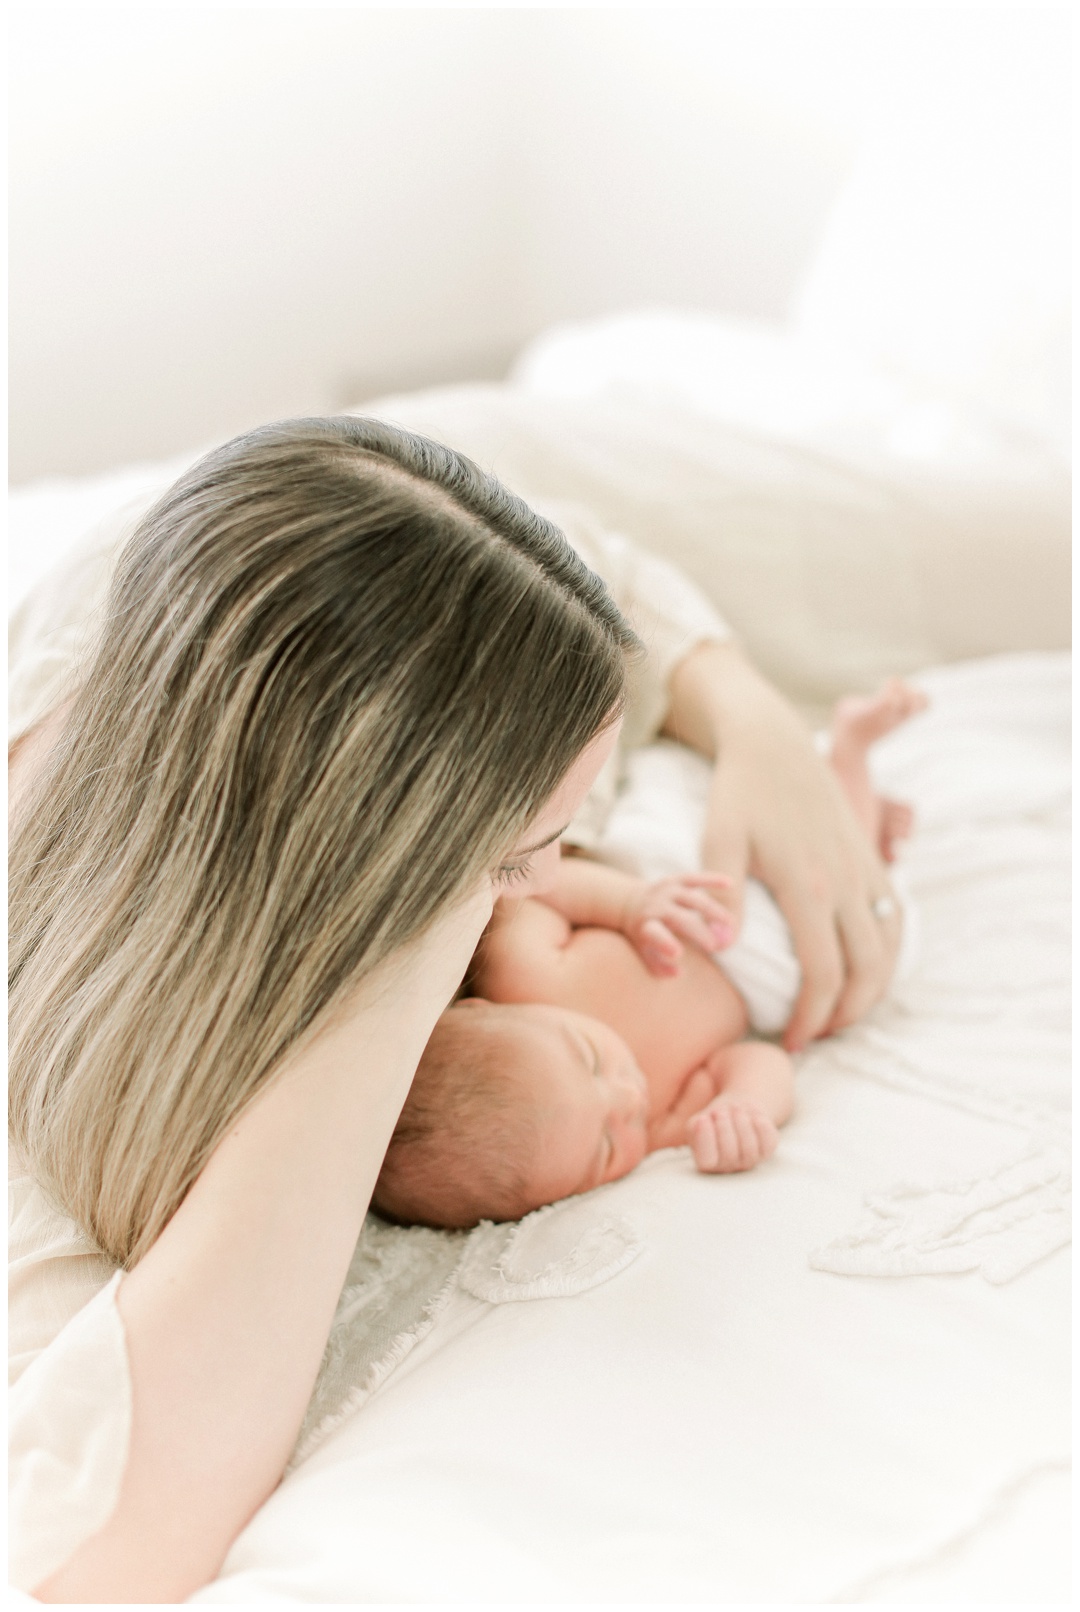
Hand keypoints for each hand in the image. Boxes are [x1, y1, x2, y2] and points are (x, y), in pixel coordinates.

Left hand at [621, 872, 734, 977]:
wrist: (629, 902)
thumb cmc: (643, 935)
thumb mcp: (644, 953)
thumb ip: (660, 967)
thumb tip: (678, 972)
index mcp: (645, 926)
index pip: (655, 935)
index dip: (666, 944)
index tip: (679, 954)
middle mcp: (654, 906)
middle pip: (681, 919)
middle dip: (699, 932)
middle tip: (715, 947)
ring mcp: (665, 891)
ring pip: (694, 899)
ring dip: (714, 912)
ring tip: (730, 926)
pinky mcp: (675, 880)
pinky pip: (695, 878)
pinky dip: (711, 880)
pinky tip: (729, 884)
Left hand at [665, 644, 899, 1050]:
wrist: (774, 743)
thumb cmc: (739, 793)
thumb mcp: (718, 838)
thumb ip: (723, 897)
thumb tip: (726, 952)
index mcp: (808, 884)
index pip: (822, 973)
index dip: (811, 1017)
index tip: (790, 1041)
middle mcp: (845, 882)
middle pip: (864, 971)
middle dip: (844, 1015)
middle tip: (814, 1037)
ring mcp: (865, 870)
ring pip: (887, 950)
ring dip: (871, 991)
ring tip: (838, 1015)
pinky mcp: (871, 858)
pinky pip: (894, 918)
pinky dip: (888, 954)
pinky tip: (865, 972)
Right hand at [687, 1095, 777, 1172]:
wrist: (735, 1112)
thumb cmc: (713, 1119)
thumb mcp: (697, 1122)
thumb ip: (695, 1128)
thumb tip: (702, 1122)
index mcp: (706, 1164)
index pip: (707, 1160)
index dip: (705, 1138)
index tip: (703, 1118)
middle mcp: (728, 1167)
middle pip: (729, 1152)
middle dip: (724, 1125)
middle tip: (720, 1110)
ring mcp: (750, 1161)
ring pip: (750, 1146)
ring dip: (741, 1120)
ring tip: (734, 1107)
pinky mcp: (767, 1150)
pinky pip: (767, 1139)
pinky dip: (759, 1121)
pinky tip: (751, 1115)